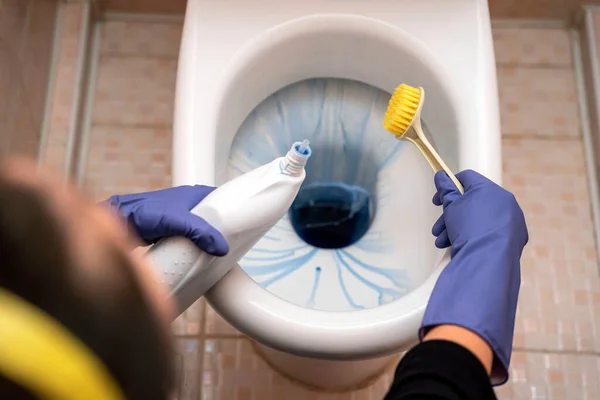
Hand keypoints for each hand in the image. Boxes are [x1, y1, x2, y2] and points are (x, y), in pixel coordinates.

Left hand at [102, 186, 228, 255]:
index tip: (245, 222)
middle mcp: (188, 205)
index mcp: (194, 194)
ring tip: (219, 254)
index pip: (221, 199)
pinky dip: (194, 248)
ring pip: (200, 231)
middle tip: (234, 244)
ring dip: (207, 241)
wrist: (117, 221)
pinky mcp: (170, 233)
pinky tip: (198, 259)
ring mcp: (179, 220)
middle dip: (222, 230)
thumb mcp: (177, 220)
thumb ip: (200, 232)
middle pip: (213, 218)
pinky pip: (189, 241)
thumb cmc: (143, 212)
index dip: (233, 209)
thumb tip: (222, 248)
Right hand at [422, 170, 527, 384]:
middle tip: (439, 223)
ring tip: (442, 240)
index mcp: (499, 200)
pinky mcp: (498, 257)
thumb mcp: (456, 208)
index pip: (470, 181)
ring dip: (452, 229)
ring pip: (470, 226)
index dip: (451, 185)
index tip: (437, 191)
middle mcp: (505, 216)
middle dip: (450, 213)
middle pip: (470, 205)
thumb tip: (440, 176)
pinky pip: (474, 242)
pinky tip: (450, 250)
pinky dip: (461, 243)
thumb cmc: (474, 235)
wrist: (488, 272)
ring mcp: (504, 237)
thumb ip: (448, 191)